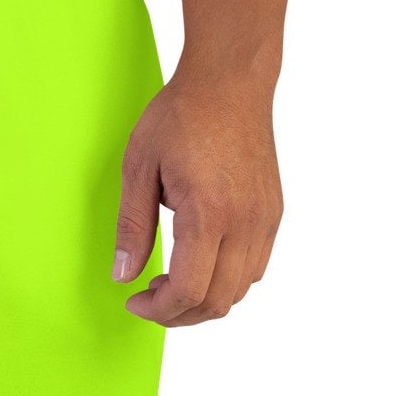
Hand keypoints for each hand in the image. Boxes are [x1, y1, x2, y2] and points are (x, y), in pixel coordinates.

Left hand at [111, 76, 282, 326]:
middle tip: (149, 299)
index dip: (158, 311)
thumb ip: (132, 228)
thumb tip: (123, 276)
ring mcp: (264, 219)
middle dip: (178, 314)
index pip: (189, 291)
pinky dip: (225, 281)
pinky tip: (198, 263)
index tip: (134, 302)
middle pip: (217, 302)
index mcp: (209, 213)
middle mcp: (245, 222)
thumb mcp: (139, 168)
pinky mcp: (272, 213)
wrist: (230, 80)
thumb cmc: (183, 115)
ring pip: (239, 291)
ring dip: (202, 300)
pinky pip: (253, 268)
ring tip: (170, 281)